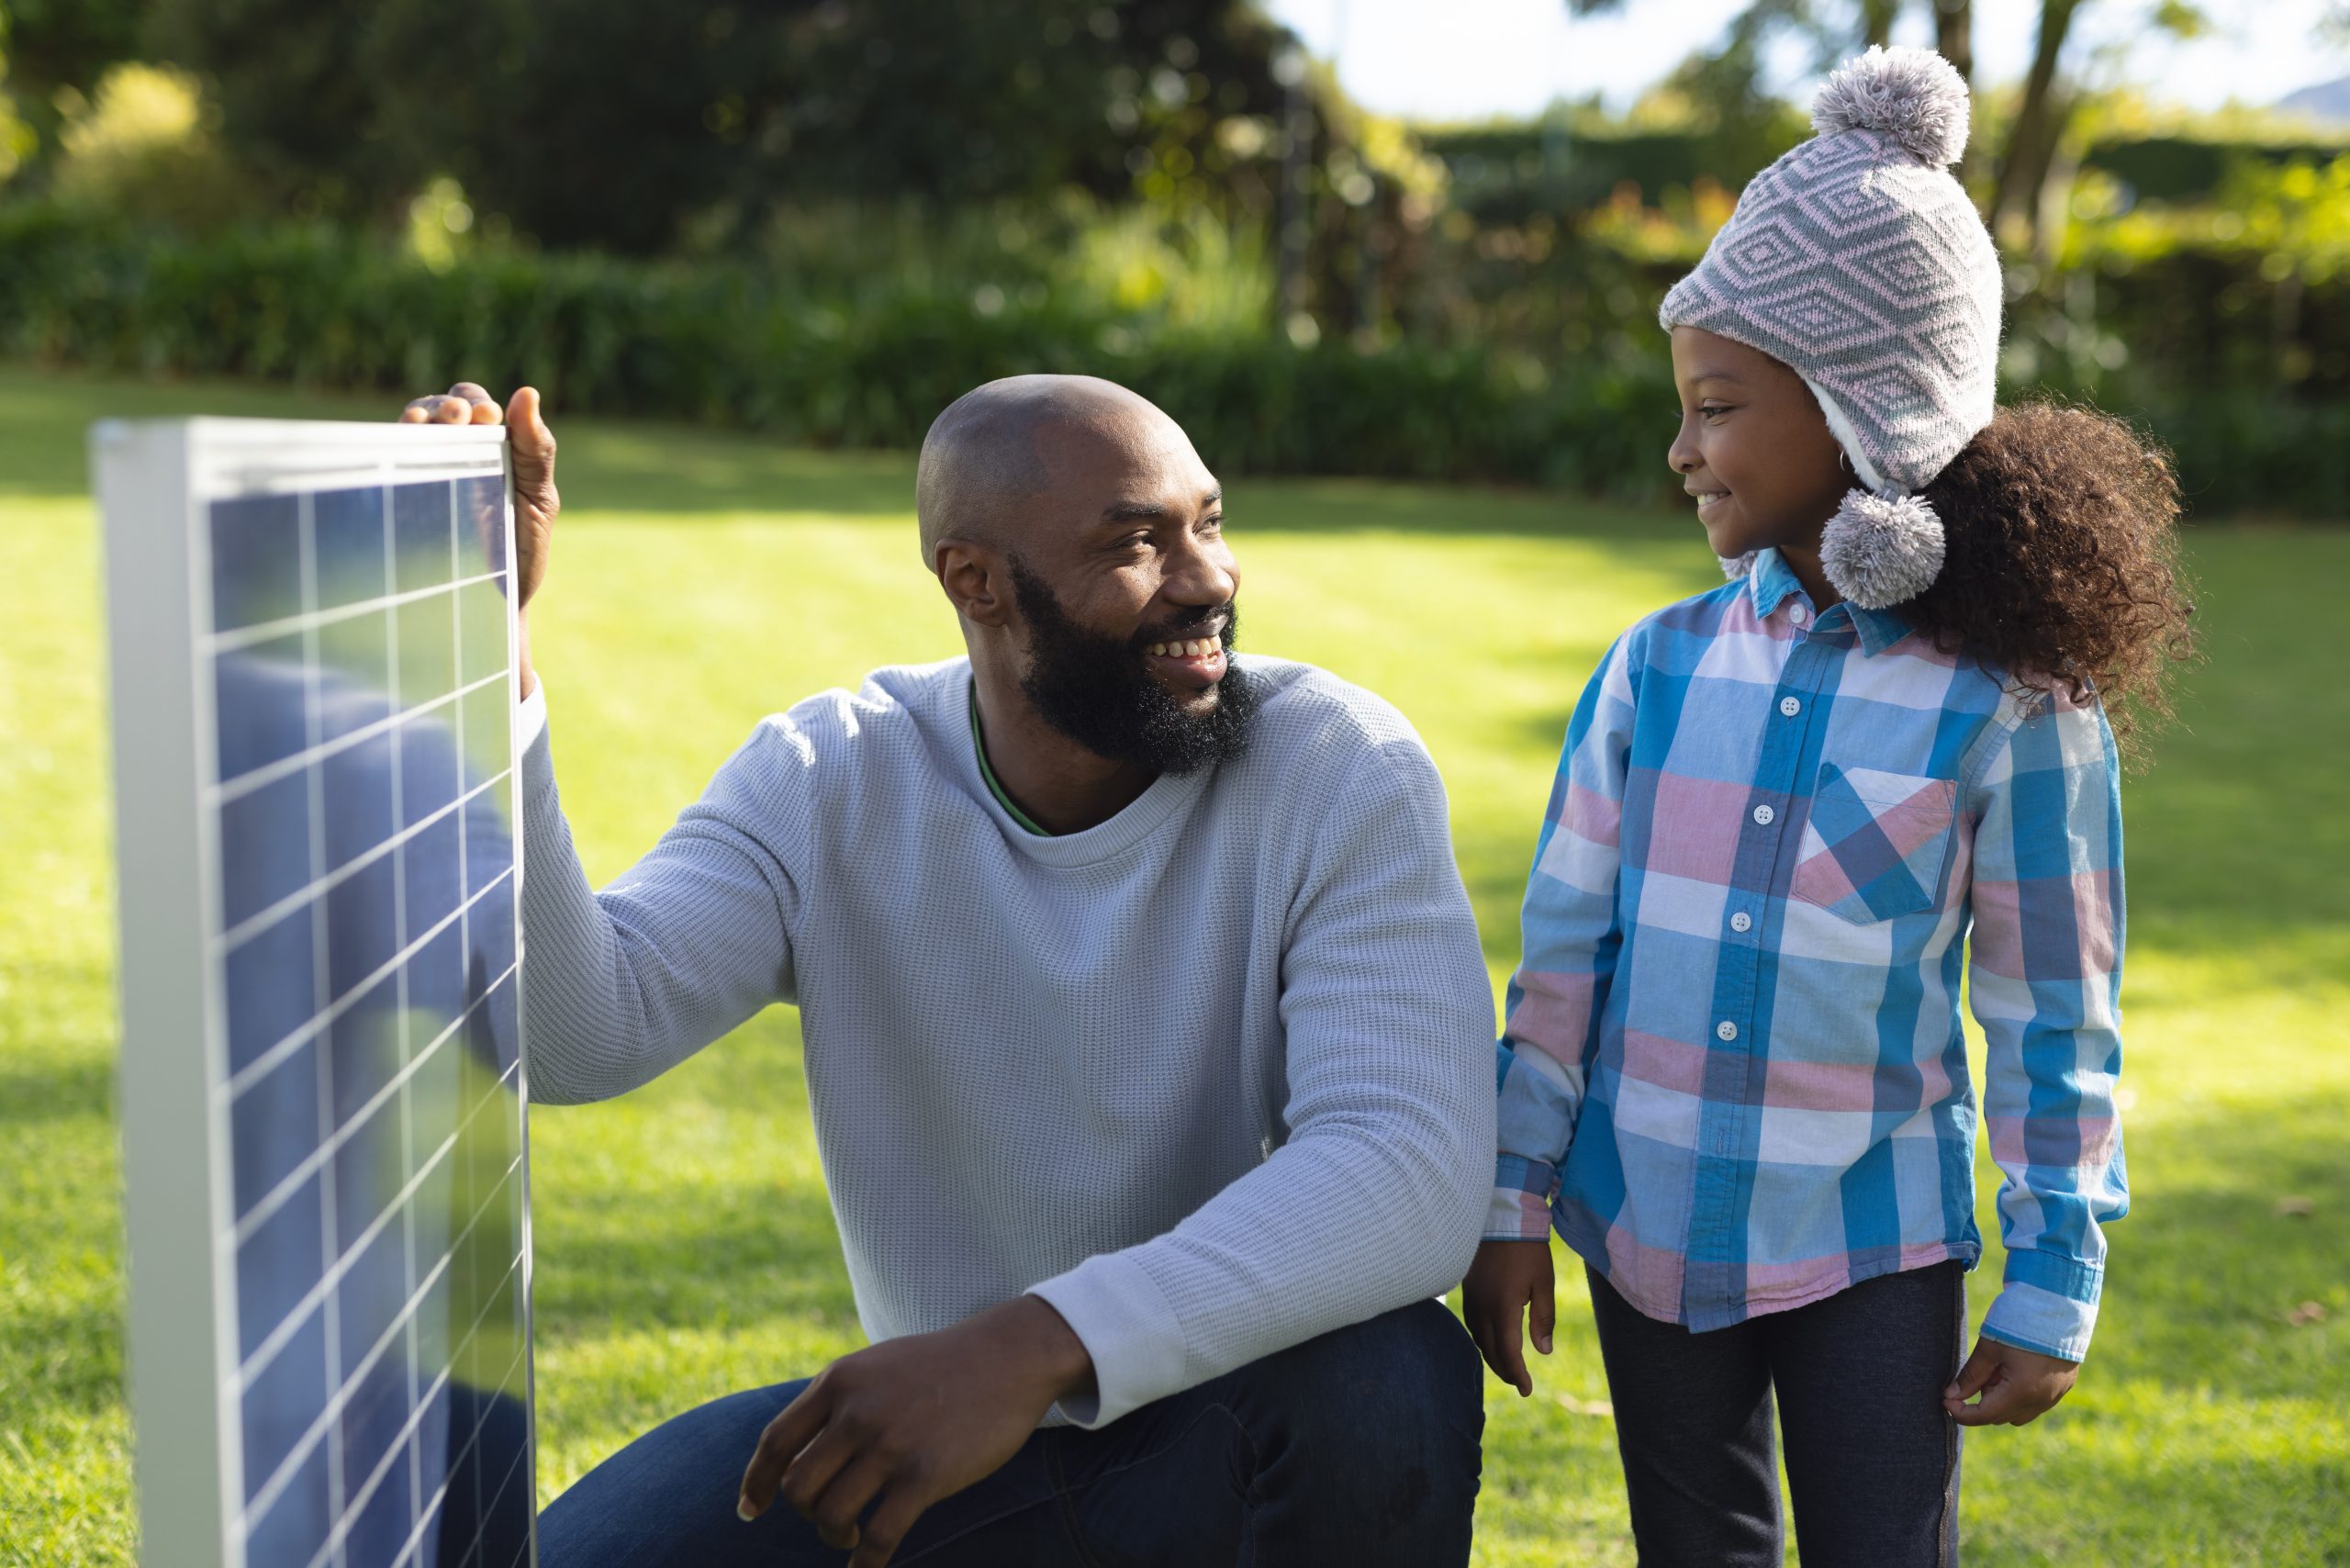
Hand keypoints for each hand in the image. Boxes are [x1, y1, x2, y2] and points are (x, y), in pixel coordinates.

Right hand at [399, 383, 558, 613]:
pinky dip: (399, 436)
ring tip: (426, 421)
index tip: (488, 419)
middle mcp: (463, 451)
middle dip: (451, 404)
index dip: (481, 404)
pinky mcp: (408, 489)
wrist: (494, 601)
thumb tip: (528, 393)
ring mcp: (433, 469)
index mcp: (499, 448)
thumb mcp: (538, 501)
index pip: (481, 406)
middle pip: (447, 406)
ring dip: (424, 412)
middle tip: (459, 418)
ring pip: (419, 422)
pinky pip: (397, 453)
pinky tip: (406, 433)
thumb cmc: (521, 550)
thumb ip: (537, 451)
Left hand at [737, 1295, 1094, 1566]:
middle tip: (828, 1518)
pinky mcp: (926, 1476)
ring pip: (830, 1515)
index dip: (757, 1483)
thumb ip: (837, 1401)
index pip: (775, 1442)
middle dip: (805, 1513)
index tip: (750, 1511)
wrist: (1009, 1356)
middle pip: (798, 1487)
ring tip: (852, 1535)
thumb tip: (794, 1455)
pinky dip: (865, 1563)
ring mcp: (891, 1445)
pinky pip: (878, 1537)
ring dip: (834, 1535)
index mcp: (839, 1381)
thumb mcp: (877, 1366)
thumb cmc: (941, 1366)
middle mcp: (857, 1412)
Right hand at [1462, 1238, 1555, 1396]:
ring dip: (1492, 1356)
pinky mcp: (1467, 1290)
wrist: (1502, 1218)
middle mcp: (1482, 1308)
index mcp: (1502, 1308)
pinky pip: (1472, 1324)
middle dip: (1505, 1370)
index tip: (1527, 1390)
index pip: (1507, 1352)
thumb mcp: (1544, 1283)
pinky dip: (1482, 1339)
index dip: (1517, 1374)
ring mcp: (1471, 1299)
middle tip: (1520, 1383)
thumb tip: (1543, 1351)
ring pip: (1478, 1339)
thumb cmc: (1528, 1250)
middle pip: (1489, 1351)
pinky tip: (1492, 1339)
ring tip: (1507, 1366)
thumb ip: (1543, 1319)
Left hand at [1944, 1336, 2077, 1425]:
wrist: (2057, 1304)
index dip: (1960, 1412)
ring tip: (1999, 1367)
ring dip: (2001, 1399)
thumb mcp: (1989, 1348)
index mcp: (2021, 1393)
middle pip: (2000, 1416)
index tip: (1945, 1400)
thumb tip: (1951, 1395)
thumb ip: (1970, 1376)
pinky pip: (2035, 1403)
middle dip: (1982, 1400)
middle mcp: (2040, 1401)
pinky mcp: (2063, 1387)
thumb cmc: (2019, 1324)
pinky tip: (2015, 1368)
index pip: (1984, 1415)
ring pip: (2018, 1413)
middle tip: (1980, 1371)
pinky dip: (2019, 1395)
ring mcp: (2055, 1396)